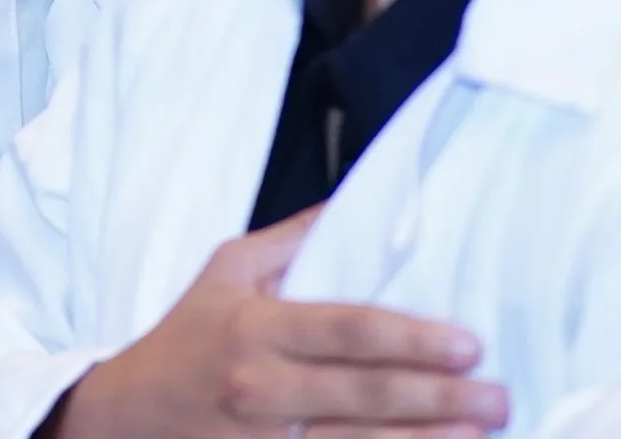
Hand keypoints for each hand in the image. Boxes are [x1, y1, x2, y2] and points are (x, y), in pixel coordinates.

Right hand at [56, 212, 507, 437]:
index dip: (411, 338)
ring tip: (480, 432)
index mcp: (256, 327)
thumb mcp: (226, 270)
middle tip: (498, 395)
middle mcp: (262, 388)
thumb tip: (357, 204)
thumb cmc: (184, 339)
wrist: (122, 418)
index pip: (347, 330)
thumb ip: (293, 239)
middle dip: (439, 397)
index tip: (468, 343)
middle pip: (365, 394)